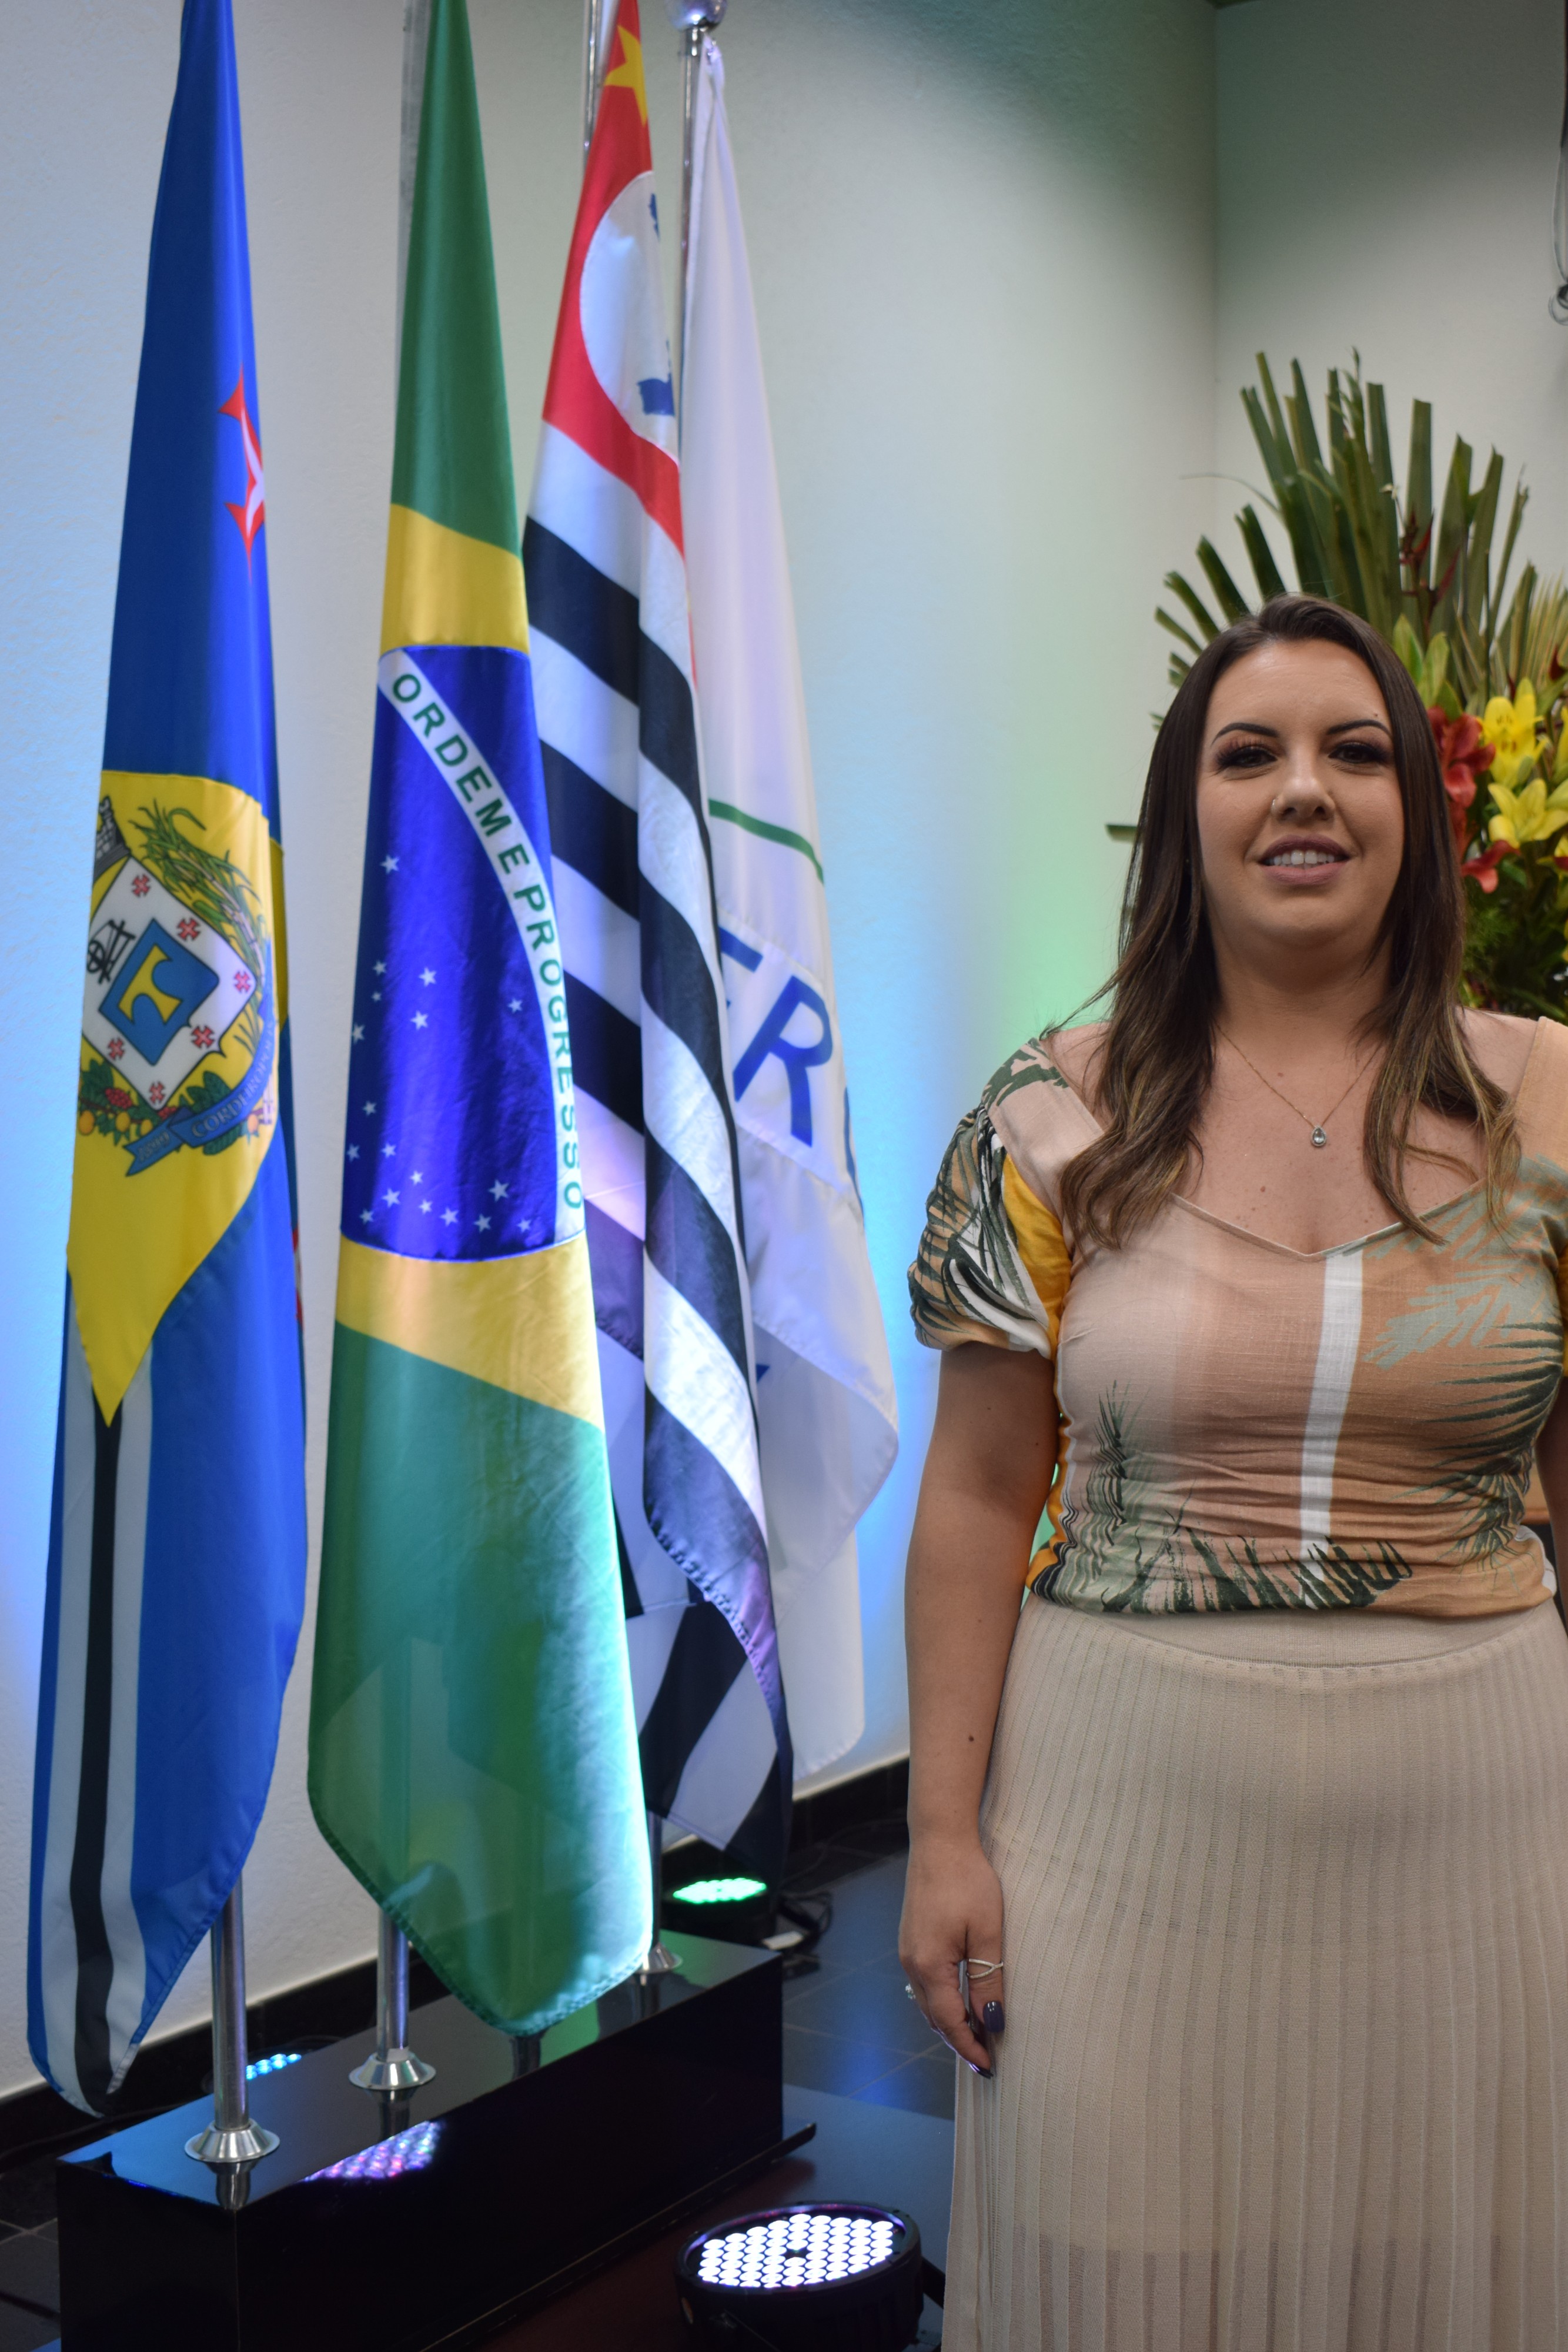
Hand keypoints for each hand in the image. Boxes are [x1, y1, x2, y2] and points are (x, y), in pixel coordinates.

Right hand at [898, 1833, 1003, 2075]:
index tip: (991, 2067)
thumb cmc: (967, 1881)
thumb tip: (993, 2022)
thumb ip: (988, 1980)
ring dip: (950, 2022)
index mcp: (929, 1965)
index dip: (970, 2048)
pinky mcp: (911, 1939)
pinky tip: (960, 2000)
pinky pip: (924, 1983)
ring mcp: (907, 1951)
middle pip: (934, 2018)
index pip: (950, 2023)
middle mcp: (911, 1963)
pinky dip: (942, 2001)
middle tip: (987, 2059)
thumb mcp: (987, 1933)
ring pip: (928, 2002)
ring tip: (977, 2035)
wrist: (940, 1840)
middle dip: (960, 2041)